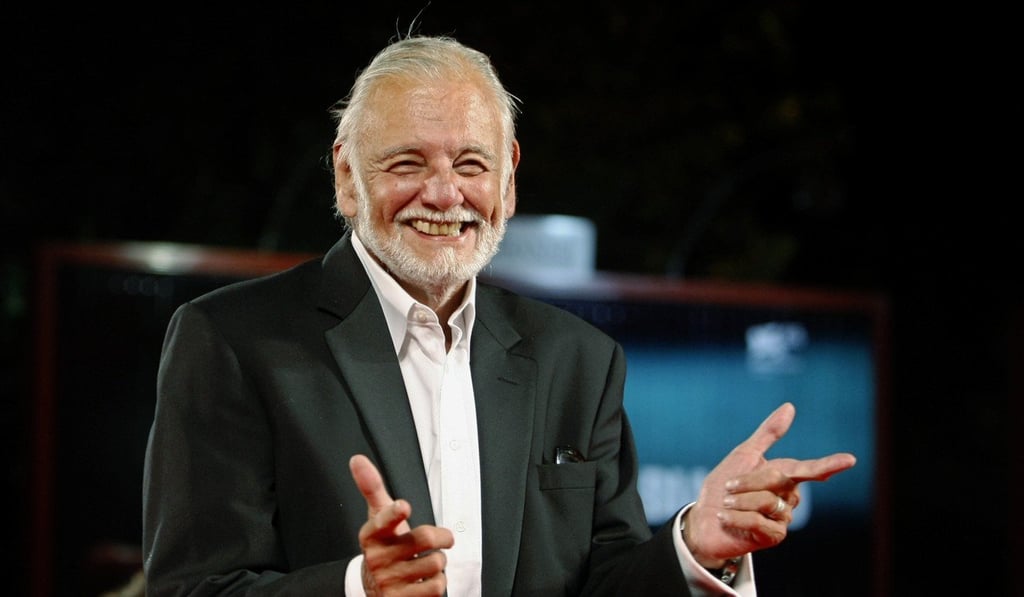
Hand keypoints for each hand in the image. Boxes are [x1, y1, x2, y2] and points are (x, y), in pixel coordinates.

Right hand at [349, 454, 453, 595]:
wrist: (375, 587)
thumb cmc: (385, 545)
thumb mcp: (378, 518)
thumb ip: (372, 488)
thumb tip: (357, 459)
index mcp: (372, 534)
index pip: (382, 520)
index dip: (394, 513)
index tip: (404, 506)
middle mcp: (378, 558)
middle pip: (425, 537)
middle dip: (442, 536)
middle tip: (441, 539)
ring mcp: (390, 581)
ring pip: (435, 563)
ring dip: (438, 562)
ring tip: (425, 563)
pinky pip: (436, 586)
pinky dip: (438, 582)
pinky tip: (424, 580)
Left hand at [681, 402, 855, 567]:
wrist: (705, 520)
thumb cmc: (724, 487)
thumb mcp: (744, 455)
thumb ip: (768, 433)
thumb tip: (790, 407)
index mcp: (785, 475)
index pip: (811, 469)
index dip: (830, 464)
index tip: (850, 460)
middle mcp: (790, 497)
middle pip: (776, 479)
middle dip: (746, 481)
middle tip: (728, 488)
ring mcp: (784, 518)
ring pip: (765, 501)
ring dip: (739, 501)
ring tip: (727, 505)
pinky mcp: (774, 536)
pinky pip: (757, 520)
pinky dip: (737, 517)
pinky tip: (726, 518)